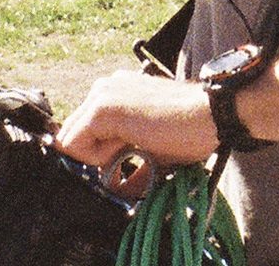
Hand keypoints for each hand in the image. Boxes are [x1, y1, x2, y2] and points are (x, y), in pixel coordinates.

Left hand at [55, 70, 216, 170]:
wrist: (208, 115)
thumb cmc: (189, 130)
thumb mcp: (151, 149)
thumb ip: (126, 164)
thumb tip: (118, 189)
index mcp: (115, 92)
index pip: (83, 129)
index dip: (96, 153)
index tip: (122, 159)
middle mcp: (103, 88)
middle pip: (71, 134)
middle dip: (93, 155)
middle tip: (128, 154)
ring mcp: (100, 95)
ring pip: (70, 139)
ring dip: (97, 154)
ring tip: (133, 145)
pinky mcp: (101, 109)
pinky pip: (74, 144)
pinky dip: (96, 157)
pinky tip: (128, 145)